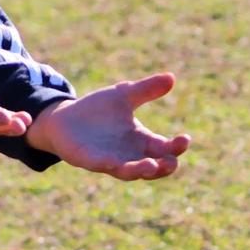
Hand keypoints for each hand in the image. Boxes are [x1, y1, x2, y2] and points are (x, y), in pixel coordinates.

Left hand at [26, 73, 190, 180]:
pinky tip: (113, 161)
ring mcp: (111, 160)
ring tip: (151, 165)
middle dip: (165, 166)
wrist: (65, 118)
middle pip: (154, 167)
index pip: (165, 148)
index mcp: (141, 139)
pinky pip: (102, 166)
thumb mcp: (123, 95)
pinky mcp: (91, 160)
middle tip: (172, 161)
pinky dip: (109, 165)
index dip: (176, 147)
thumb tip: (171, 77)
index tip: (184, 139)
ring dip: (142, 171)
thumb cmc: (97, 110)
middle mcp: (129, 154)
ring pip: (131, 172)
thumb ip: (146, 89)